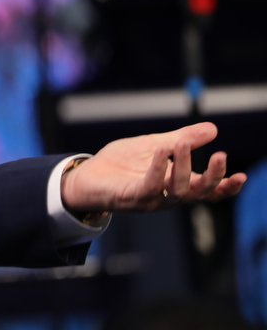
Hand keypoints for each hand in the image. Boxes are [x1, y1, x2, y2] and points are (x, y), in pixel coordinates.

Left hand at [61, 122, 247, 213]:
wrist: (87, 174)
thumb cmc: (121, 164)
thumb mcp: (156, 145)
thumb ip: (183, 139)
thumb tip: (213, 129)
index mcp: (177, 184)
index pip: (207, 191)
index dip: (225, 187)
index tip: (242, 176)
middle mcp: (168, 196)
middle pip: (198, 193)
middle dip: (212, 177)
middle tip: (220, 156)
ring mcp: (151, 200)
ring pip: (177, 190)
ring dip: (183, 167)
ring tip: (183, 143)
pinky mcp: (132, 198)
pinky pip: (149, 187)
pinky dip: (157, 169)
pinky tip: (160, 151)